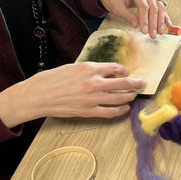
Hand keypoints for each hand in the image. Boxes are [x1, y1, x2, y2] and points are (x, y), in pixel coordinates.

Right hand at [0, 62, 145, 127]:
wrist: (37, 96)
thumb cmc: (51, 79)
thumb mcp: (72, 67)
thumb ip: (89, 70)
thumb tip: (104, 71)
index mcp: (89, 68)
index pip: (115, 68)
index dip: (123, 71)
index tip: (126, 72)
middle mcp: (94, 82)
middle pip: (123, 83)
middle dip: (136, 83)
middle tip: (143, 83)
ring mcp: (92, 98)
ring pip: (119, 98)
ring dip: (130, 96)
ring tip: (134, 95)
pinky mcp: (88, 112)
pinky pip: (110, 112)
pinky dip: (120, 110)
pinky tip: (125, 108)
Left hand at [96, 0, 171, 38]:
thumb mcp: (116, 7)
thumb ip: (127, 16)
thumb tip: (137, 26)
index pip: (144, 6)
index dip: (145, 20)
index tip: (144, 31)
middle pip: (153, 7)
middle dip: (154, 23)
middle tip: (153, 35)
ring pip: (159, 7)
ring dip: (160, 21)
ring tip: (159, 33)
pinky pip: (160, 7)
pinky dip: (164, 17)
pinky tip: (168, 25)